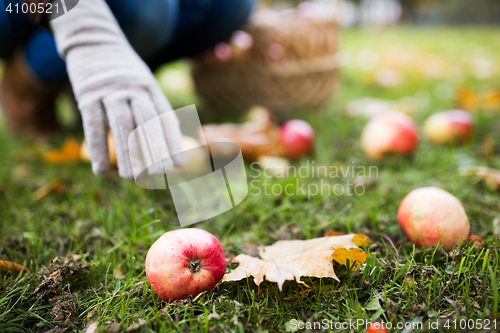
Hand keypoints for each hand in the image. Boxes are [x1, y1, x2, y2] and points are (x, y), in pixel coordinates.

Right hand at [49, 0, 183, 179]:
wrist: (93, 39)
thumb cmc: (124, 70)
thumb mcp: (144, 82)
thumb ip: (156, 105)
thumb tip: (174, 131)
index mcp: (150, 88)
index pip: (164, 118)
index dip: (172, 142)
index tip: (179, 165)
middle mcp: (133, 88)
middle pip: (147, 122)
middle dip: (155, 149)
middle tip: (160, 174)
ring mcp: (110, 90)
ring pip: (122, 125)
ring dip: (127, 154)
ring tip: (132, 178)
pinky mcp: (87, 94)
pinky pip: (93, 125)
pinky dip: (97, 148)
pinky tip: (100, 170)